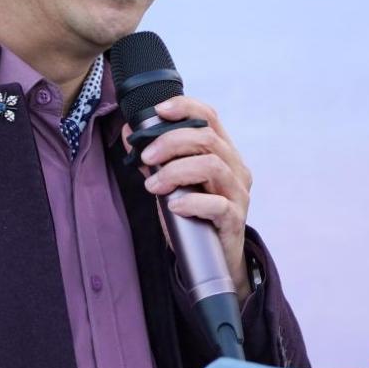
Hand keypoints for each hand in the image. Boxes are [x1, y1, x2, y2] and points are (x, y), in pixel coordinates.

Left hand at [129, 96, 253, 296]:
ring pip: (212, 166)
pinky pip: (217, 205)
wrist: (216, 260)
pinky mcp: (235, 220)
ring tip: (153, 185)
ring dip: (176, 171)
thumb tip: (130, 135)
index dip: (185, 107)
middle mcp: (235, 168)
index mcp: (223, 152)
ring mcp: (238, 193)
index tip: (158, 110)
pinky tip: (173, 206)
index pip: (210, 117)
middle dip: (170, 142)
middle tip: (145, 156)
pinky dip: (191, 202)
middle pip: (207, 138)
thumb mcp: (173, 184)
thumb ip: (156, 161)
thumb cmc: (195, 216)